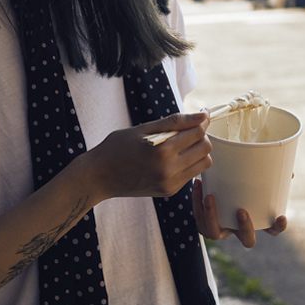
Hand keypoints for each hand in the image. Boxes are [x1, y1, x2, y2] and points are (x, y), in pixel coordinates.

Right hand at [86, 111, 212, 199]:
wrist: (99, 176)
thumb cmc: (118, 147)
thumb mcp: (143, 128)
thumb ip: (175, 121)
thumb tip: (202, 115)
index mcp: (161, 150)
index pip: (197, 132)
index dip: (202, 120)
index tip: (202, 113)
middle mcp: (169, 170)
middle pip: (205, 148)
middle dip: (201, 135)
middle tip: (189, 128)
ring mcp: (170, 183)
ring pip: (204, 163)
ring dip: (198, 150)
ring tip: (182, 143)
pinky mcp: (169, 191)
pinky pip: (191, 174)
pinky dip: (189, 162)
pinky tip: (174, 156)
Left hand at [192, 178, 287, 248]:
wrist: (210, 186)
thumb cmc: (238, 185)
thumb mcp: (252, 181)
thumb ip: (268, 176)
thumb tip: (288, 170)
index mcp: (255, 222)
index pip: (272, 230)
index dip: (277, 227)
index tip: (281, 217)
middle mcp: (237, 231)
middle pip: (247, 240)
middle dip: (245, 228)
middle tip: (242, 211)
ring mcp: (219, 230)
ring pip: (214, 233)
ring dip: (212, 215)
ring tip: (210, 197)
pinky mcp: (202, 224)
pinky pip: (198, 216)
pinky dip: (196, 200)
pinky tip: (198, 183)